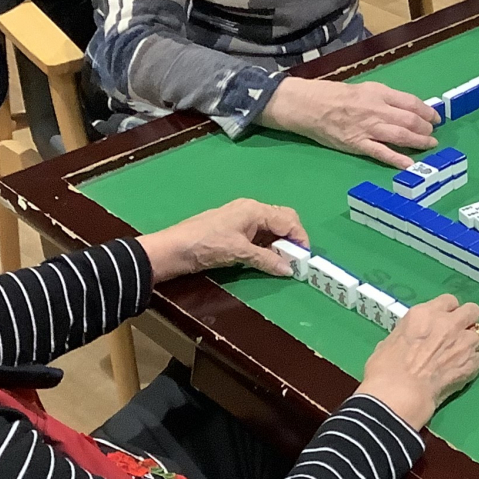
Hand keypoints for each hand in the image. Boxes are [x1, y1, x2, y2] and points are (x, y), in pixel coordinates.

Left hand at [141, 200, 307, 282]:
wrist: (172, 249)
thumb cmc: (205, 245)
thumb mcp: (238, 253)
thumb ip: (266, 259)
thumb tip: (289, 269)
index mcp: (254, 210)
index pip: (288, 219)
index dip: (300, 238)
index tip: (305, 259)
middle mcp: (251, 210)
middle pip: (282, 220)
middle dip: (292, 239)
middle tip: (294, 260)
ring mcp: (241, 220)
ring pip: (271, 229)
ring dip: (280, 245)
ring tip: (282, 263)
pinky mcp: (234, 231)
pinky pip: (259, 235)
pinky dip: (267, 246)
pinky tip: (266, 259)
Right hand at [263, 76, 439, 169]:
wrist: (309, 106)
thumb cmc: (335, 95)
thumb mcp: (364, 88)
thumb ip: (385, 98)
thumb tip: (407, 108)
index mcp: (379, 93)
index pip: (411, 103)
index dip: (427, 111)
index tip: (435, 118)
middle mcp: (377, 110)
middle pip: (409, 120)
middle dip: (426, 129)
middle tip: (433, 134)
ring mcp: (368, 128)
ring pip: (400, 136)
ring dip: (419, 142)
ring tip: (430, 145)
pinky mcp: (358, 144)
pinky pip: (381, 153)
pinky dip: (397, 159)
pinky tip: (409, 164)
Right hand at [356, 295, 478, 428]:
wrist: (399, 394)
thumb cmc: (385, 369)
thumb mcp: (391, 341)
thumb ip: (409, 334)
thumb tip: (411, 340)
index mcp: (425, 314)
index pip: (449, 300)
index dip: (448, 311)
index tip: (443, 321)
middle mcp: (449, 323)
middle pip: (472, 311)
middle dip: (467, 320)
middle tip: (458, 333)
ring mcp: (464, 342)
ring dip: (470, 343)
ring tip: (459, 355)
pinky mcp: (472, 363)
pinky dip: (473, 362)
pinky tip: (462, 370)